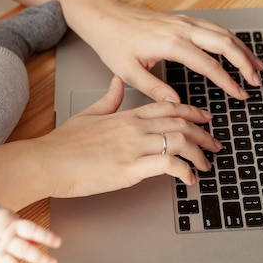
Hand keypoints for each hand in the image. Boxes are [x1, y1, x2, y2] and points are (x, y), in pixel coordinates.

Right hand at [0, 208, 61, 262]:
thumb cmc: (5, 225)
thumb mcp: (18, 222)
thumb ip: (32, 234)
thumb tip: (43, 242)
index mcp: (15, 227)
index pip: (32, 231)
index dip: (45, 236)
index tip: (58, 242)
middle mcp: (7, 242)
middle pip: (23, 250)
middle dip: (39, 259)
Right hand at [33, 76, 221, 197]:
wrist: (47, 161)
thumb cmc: (63, 143)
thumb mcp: (89, 114)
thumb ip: (109, 98)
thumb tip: (117, 82)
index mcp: (127, 115)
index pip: (168, 107)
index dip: (192, 112)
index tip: (205, 118)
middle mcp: (135, 128)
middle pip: (180, 124)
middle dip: (203, 134)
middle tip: (214, 144)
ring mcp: (134, 147)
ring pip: (180, 141)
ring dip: (198, 154)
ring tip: (205, 166)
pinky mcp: (130, 168)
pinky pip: (169, 164)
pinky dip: (184, 172)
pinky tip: (188, 180)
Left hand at [76, 1, 262, 102]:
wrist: (103, 17)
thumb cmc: (113, 42)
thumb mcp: (129, 72)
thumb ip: (155, 90)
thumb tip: (178, 104)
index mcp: (170, 43)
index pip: (209, 65)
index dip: (228, 81)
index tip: (240, 93)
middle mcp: (181, 28)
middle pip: (224, 43)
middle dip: (245, 62)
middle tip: (257, 81)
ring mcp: (183, 21)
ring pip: (222, 31)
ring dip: (242, 48)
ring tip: (256, 65)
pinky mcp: (182, 19)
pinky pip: (213, 26)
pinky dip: (230, 38)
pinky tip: (236, 48)